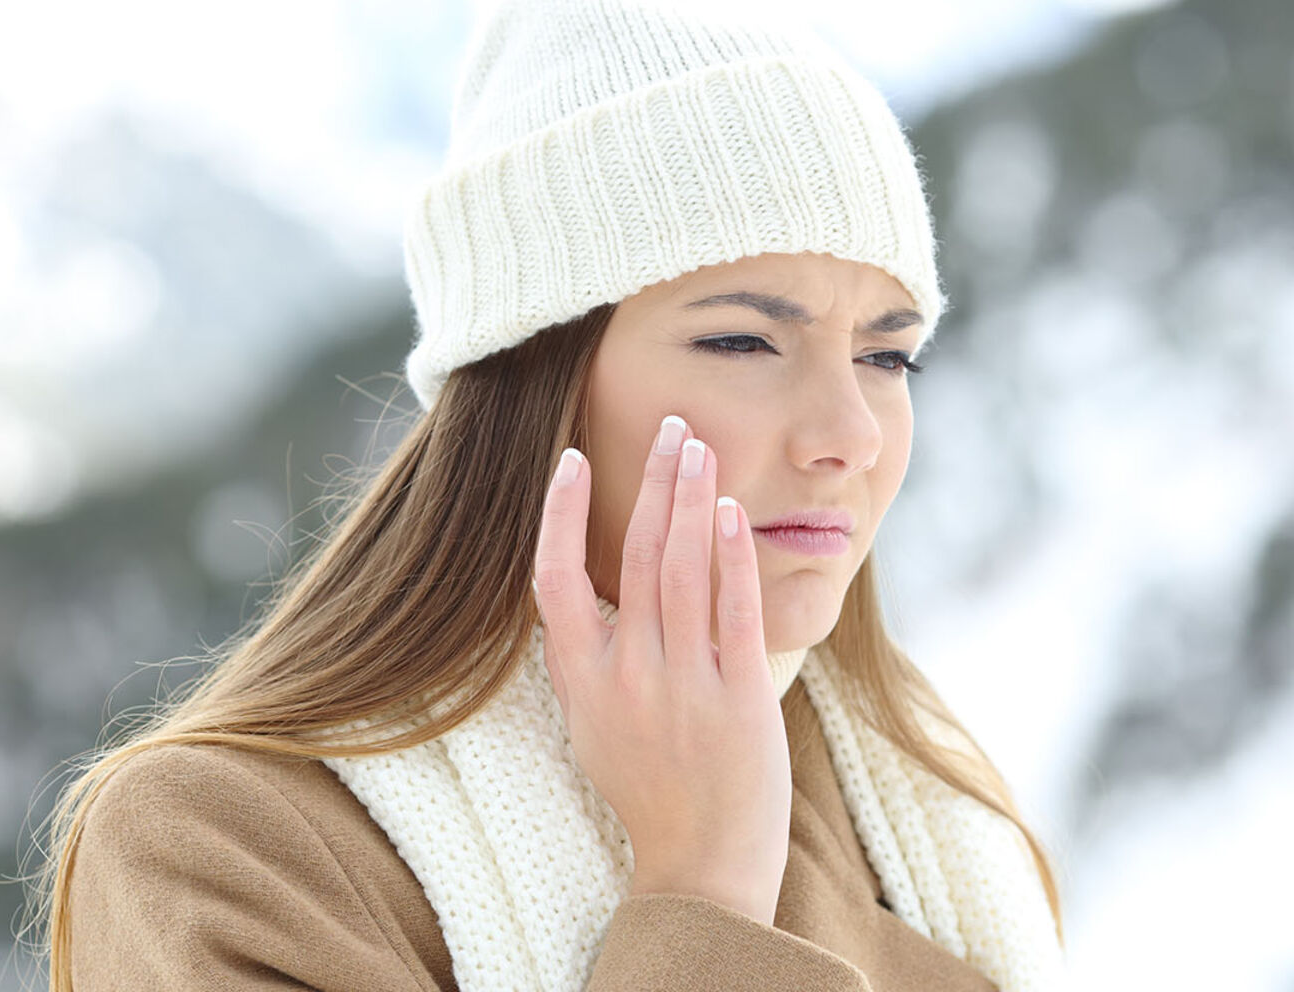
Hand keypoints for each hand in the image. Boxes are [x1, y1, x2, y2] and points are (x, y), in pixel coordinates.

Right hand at [531, 415, 790, 926]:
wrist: (702, 868)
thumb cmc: (651, 793)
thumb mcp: (595, 727)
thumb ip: (589, 660)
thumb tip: (583, 595)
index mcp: (582, 683)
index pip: (554, 580)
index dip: (560, 515)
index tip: (571, 460)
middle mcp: (627, 678)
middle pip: (634, 555)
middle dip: (654, 481)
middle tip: (672, 426)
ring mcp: (683, 687)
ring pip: (681, 569)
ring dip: (692, 499)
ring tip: (700, 446)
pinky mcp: (739, 698)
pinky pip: (734, 611)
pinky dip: (731, 557)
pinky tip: (733, 513)